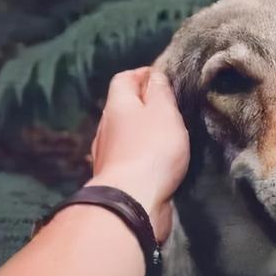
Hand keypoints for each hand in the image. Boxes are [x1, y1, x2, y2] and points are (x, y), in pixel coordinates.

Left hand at [87, 68, 189, 241]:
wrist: (132, 201)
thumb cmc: (151, 149)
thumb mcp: (164, 111)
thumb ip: (161, 91)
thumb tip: (154, 75)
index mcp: (117, 105)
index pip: (124, 78)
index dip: (143, 74)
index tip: (162, 78)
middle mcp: (106, 127)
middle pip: (123, 106)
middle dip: (144, 104)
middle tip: (170, 107)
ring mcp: (107, 154)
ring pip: (125, 133)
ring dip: (142, 131)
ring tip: (166, 135)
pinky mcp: (115, 178)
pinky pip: (128, 157)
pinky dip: (140, 154)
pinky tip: (155, 161)